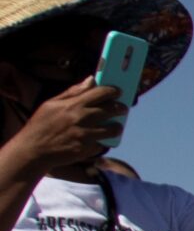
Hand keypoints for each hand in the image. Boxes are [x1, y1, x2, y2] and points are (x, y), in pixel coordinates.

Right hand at [2, 81, 125, 175]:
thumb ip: (73, 92)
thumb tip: (91, 80)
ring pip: (113, 129)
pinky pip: (101, 145)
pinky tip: (97, 141)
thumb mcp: (51, 104)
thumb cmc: (40, 125)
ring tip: (116, 127)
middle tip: (122, 109)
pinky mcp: (86, 150)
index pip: (101, 93)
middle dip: (120, 108)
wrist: (33, 151)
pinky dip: (101, 143)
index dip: (113, 91)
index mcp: (73, 105)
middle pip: (111, 109)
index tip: (118, 92)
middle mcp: (81, 119)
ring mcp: (85, 135)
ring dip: (116, 127)